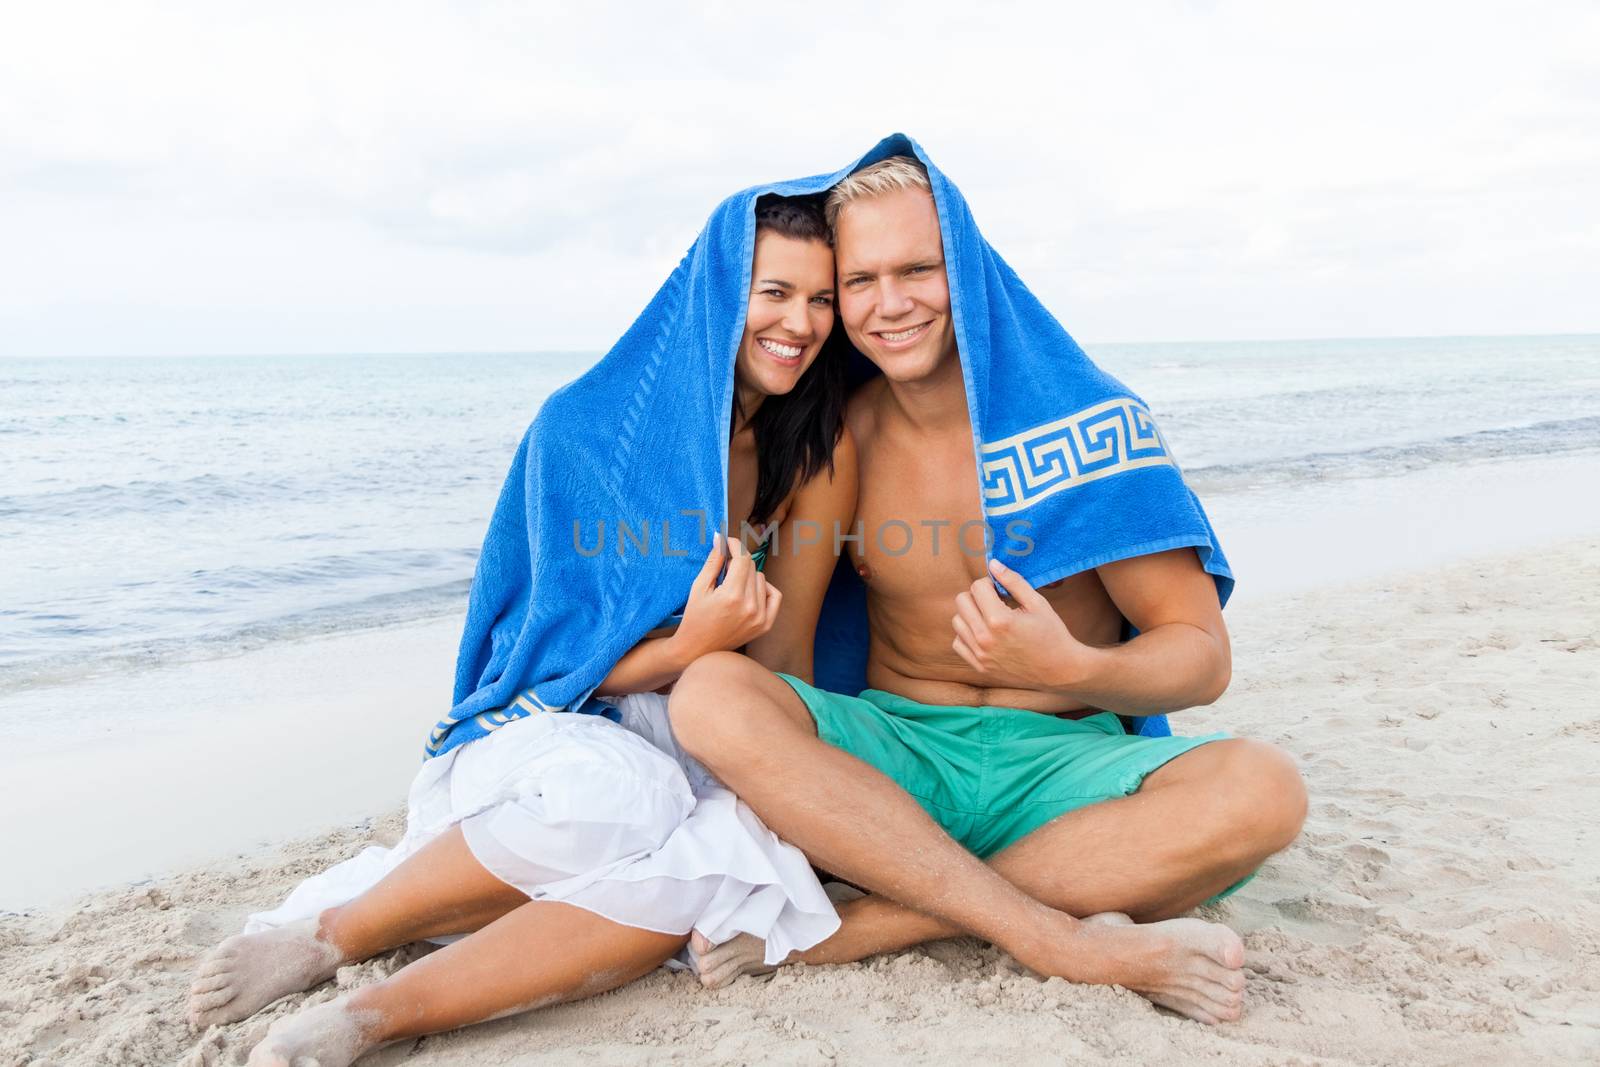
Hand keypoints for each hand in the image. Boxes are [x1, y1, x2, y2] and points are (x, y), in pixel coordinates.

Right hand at [669, 536, 781, 663]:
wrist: (698, 650)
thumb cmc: (695, 618)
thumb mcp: (699, 587)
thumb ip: (713, 561)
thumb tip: (720, 538)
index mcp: (732, 596)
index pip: (742, 558)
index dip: (734, 545)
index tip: (727, 542)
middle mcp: (750, 607)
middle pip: (752, 567)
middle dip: (737, 561)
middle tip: (724, 568)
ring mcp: (760, 617)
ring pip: (762, 579)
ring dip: (748, 576)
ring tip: (732, 584)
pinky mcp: (765, 625)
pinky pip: (774, 595)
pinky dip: (765, 588)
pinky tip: (750, 591)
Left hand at [951, 558, 1095, 690]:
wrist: (1059, 670)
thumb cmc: (1052, 633)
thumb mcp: (1037, 603)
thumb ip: (1013, 581)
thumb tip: (993, 564)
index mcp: (1000, 620)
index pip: (977, 587)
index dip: (989, 583)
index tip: (1001, 590)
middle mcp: (985, 638)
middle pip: (961, 601)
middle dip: (977, 595)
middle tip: (995, 601)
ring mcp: (980, 655)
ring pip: (957, 621)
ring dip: (971, 614)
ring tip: (991, 617)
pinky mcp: (980, 666)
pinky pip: (958, 643)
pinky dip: (967, 634)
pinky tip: (985, 633)